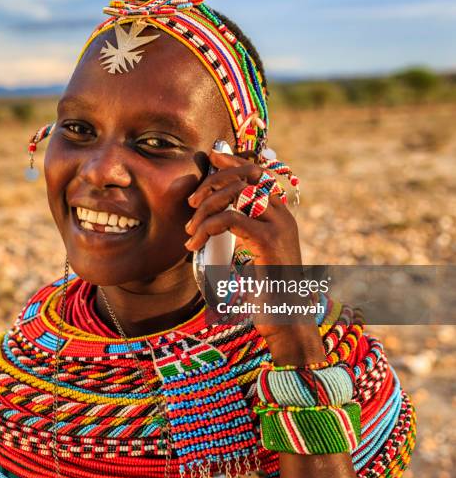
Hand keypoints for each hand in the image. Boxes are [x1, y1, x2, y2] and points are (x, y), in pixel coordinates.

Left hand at [185, 149, 323, 361]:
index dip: (235, 162)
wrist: (286, 320)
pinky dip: (207, 227)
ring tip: (191, 229)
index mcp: (280, 215)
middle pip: (247, 177)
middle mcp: (283, 216)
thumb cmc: (267, 290)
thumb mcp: (253, 254)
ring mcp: (279, 226)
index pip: (259, 175)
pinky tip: (195, 243)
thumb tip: (216, 217)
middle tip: (191, 201)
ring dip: (206, 207)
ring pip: (237, 194)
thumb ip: (241, 232)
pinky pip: (230, 219)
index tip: (214, 157)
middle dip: (213, 182)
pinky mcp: (268, 241)